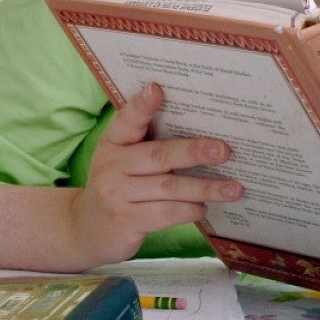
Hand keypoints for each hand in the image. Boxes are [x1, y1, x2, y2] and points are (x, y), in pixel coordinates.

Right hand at [69, 83, 243, 264]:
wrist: (86, 230)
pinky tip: (203, 208)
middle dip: (195, 151)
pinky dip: (189, 210)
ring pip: (169, 187)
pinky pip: (166, 213)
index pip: (127, 120)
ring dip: (205, 188)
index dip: (142, 105)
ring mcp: (116, 195)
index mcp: (112, 143)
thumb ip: (147, 143)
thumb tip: (200, 134)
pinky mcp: (125, 221)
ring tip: (233, 188)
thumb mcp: (123, 161)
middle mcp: (110, 166)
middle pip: (159, 156)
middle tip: (225, 150)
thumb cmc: (118, 186)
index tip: (158, 89)